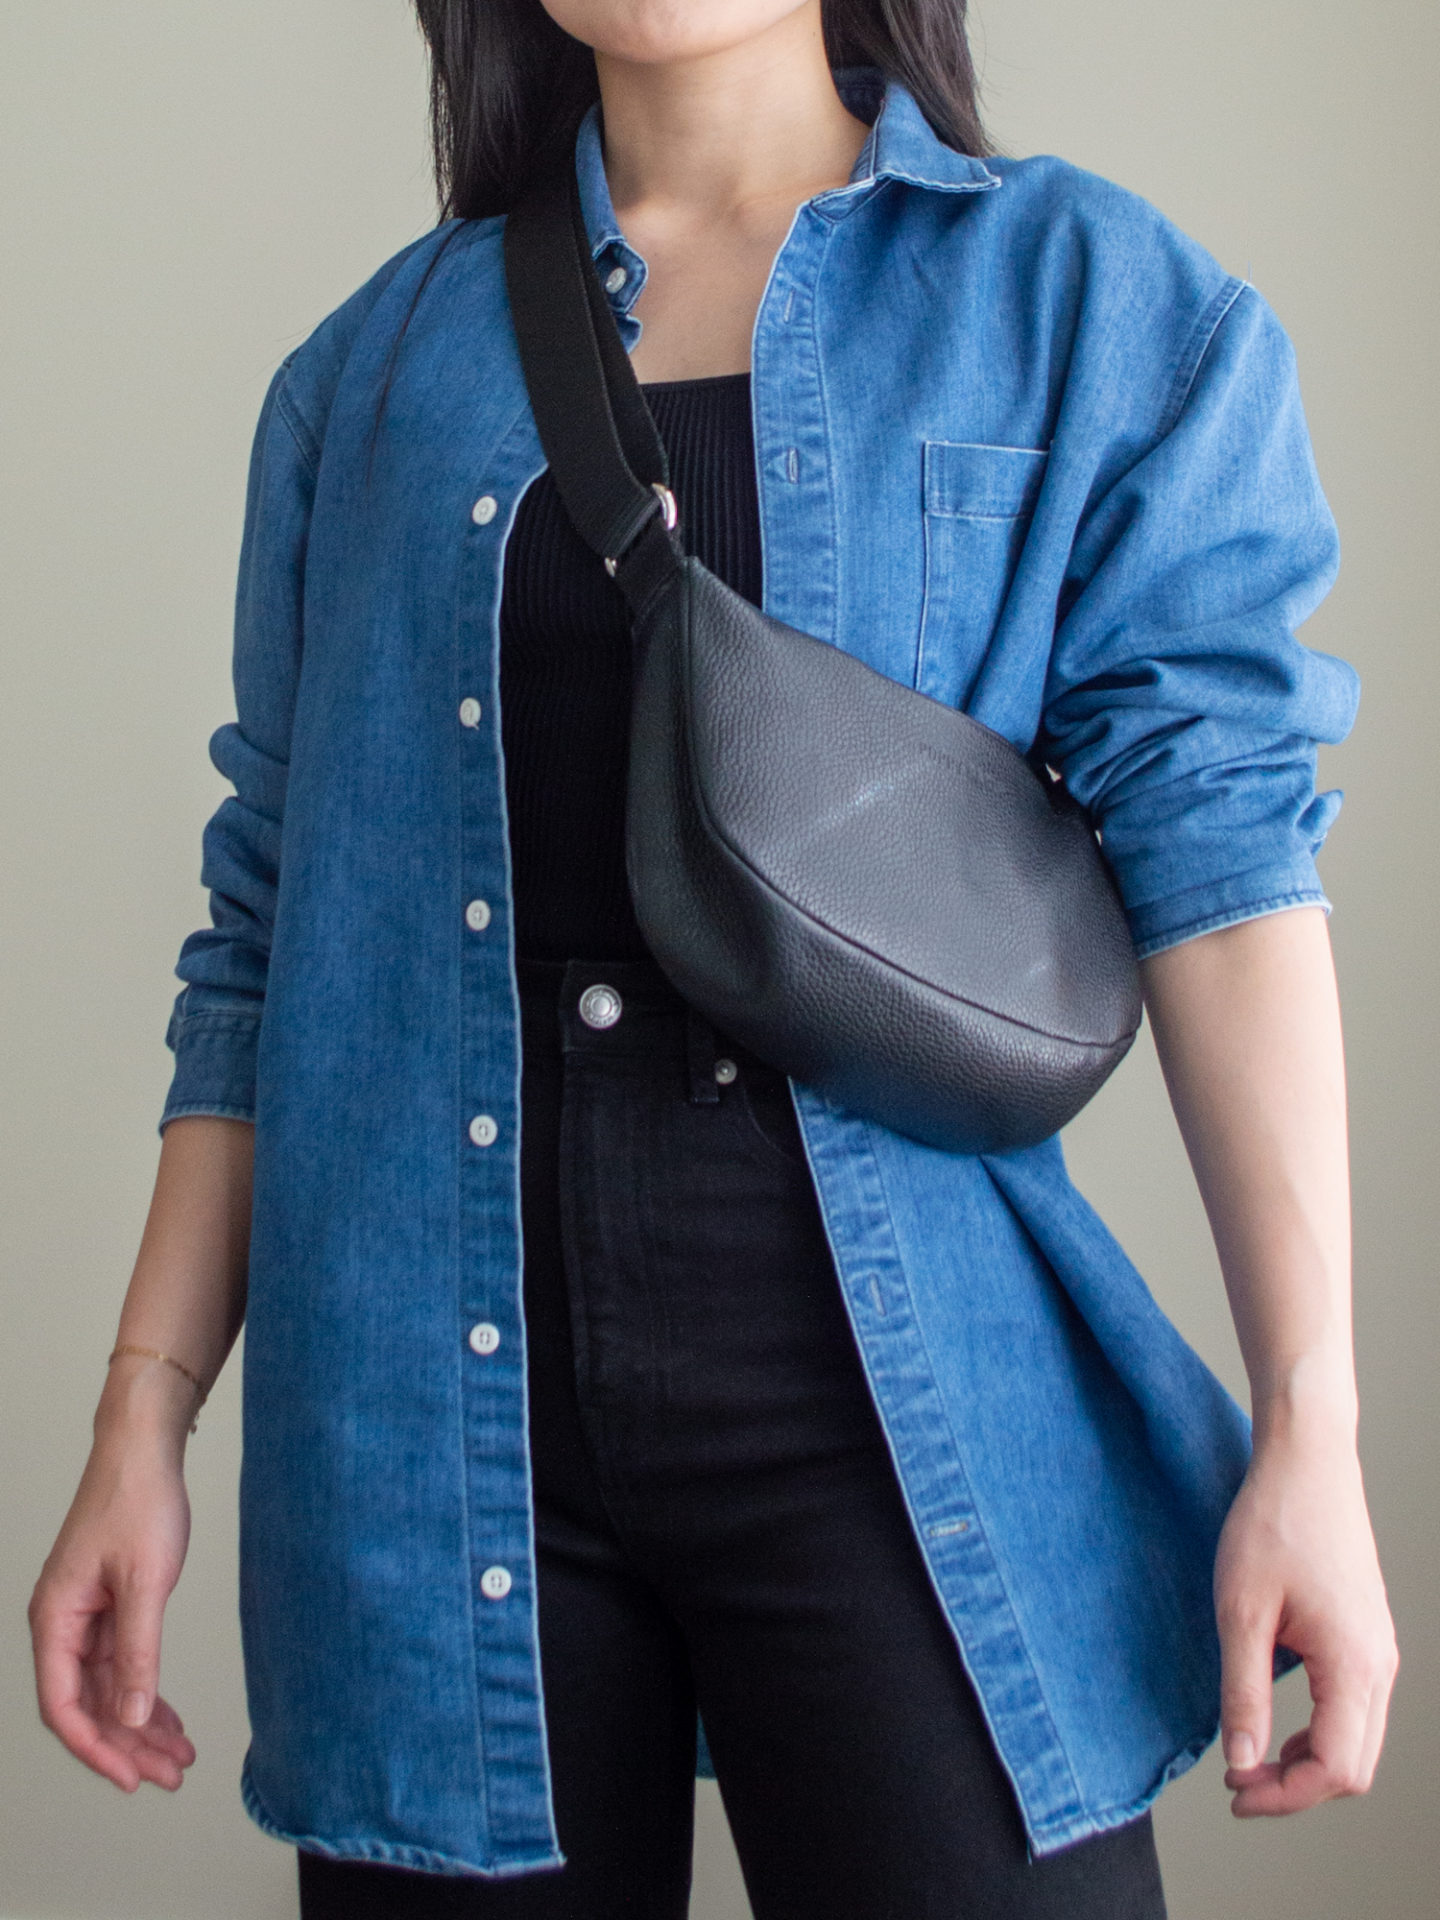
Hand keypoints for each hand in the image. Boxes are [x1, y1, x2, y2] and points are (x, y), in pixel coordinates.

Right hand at [28, 1408, 196, 1792]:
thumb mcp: (145, 1582)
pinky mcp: (109, 1605)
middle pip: (88, 1705)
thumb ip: (138, 1652)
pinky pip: (121, 1664)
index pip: (64, 1706)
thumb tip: (132, 1716)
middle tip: (170, 1776)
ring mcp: (85, 1616)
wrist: (144, 1450)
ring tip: (179, 1757)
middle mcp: (62, 1623)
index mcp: (55, 1619)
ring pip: (108, 1688)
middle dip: (128, 1745)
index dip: (97, 1748)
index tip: (132, 1778)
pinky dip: (145, 1691)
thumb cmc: (137, 1502)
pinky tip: (168, 1718)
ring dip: (140, 1724)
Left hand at [1214, 1418, 1396, 1815]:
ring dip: (1309, 1762)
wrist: (1307, 1462)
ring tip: (1252, 1758)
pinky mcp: (1367, 1636)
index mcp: (1354, 1664)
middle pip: (1354, 1767)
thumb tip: (1243, 1762)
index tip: (1234, 1792)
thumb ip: (1243, 1692)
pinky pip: (1356, 1709)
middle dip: (1297, 1788)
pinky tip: (1279, 1723)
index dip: (1284, 1796)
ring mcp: (1379, 1650)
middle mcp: (1379, 1664)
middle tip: (1239, 1783)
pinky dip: (1321, 1731)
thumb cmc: (1272, 1524)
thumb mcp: (1241, 1611)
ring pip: (1358, 1741)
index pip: (1334, 1769)